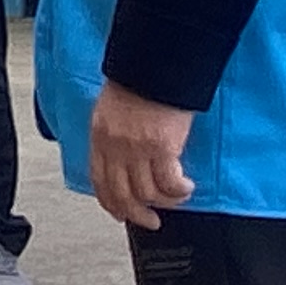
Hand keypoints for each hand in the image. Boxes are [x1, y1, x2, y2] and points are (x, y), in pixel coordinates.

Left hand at [89, 85, 196, 229]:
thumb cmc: (138, 77)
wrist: (155, 62)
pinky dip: (178, 191)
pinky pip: (169, 183)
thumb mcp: (111, 106)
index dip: (110, 203)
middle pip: (122, 195)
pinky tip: (186, 187)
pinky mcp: (163, 148)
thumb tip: (123, 155)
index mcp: (100, 136)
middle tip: (150, 221)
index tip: (120, 213)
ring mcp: (138, 149)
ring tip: (176, 198)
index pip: (100, 180)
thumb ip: (113, 133)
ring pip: (147, 193)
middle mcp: (116, 147)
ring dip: (164, 202)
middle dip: (136, 214)